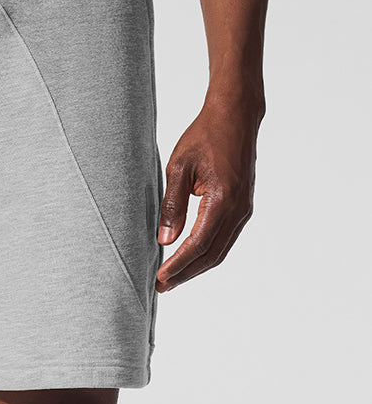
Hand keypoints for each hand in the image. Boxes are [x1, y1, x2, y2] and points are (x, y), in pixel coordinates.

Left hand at [156, 95, 260, 291]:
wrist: (236, 116)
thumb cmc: (205, 135)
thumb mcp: (178, 167)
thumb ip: (172, 205)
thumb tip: (164, 240)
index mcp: (222, 199)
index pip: (198, 244)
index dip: (178, 265)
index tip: (160, 279)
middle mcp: (238, 209)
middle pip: (211, 255)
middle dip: (186, 274)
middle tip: (162, 287)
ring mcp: (244, 209)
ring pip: (220, 250)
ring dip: (196, 267)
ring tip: (173, 278)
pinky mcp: (243, 207)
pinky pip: (225, 239)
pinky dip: (207, 253)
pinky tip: (189, 258)